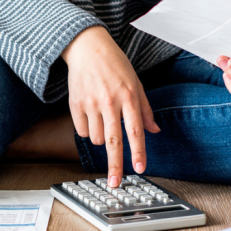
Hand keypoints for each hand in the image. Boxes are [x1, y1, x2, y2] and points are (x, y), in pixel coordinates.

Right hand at [62, 26, 160, 187]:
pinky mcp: (75, 103)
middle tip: (114, 183)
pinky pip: (83, 130)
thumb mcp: (136, 82)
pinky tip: (91, 115)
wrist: (87, 47)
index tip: (139, 169)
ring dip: (102, 138)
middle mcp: (109, 101)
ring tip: (103, 120)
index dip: (137, 152)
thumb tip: (155, 131)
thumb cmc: (115, 64)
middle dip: (114, 165)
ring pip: (97, 138)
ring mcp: (91, 103)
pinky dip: (88, 130)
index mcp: (128, 96)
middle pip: (113, 141)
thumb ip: (145, 109)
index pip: (135, 130)